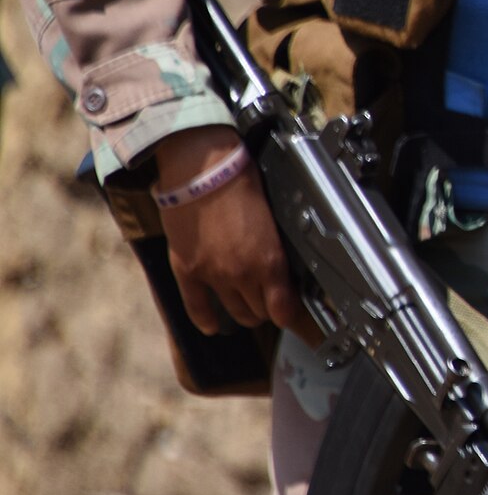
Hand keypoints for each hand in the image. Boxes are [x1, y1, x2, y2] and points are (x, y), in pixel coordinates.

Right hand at [156, 125, 303, 335]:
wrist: (202, 168)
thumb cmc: (242, 181)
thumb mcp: (274, 218)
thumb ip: (276, 247)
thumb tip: (283, 266)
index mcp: (270, 260)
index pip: (284, 308)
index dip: (291, 314)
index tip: (294, 314)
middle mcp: (243, 274)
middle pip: (260, 311)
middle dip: (268, 308)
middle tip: (270, 301)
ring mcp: (213, 275)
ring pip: (234, 312)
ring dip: (244, 312)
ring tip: (248, 307)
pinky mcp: (186, 270)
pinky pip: (196, 306)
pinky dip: (206, 320)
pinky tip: (213, 326)